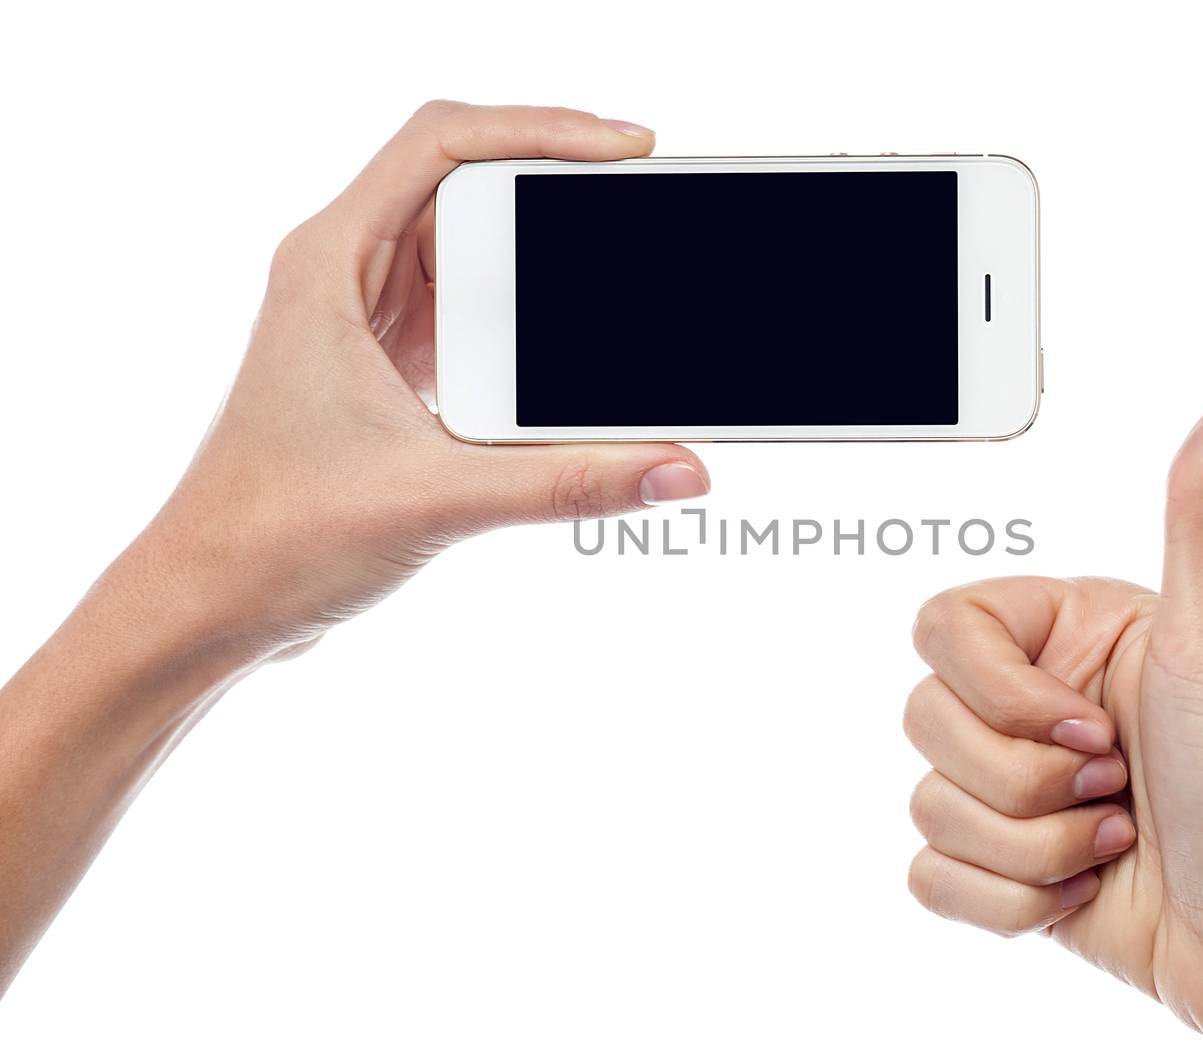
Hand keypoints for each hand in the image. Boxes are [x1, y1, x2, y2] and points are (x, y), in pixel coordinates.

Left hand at [134, 100, 709, 660]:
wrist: (211, 603)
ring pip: (473, 253)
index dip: (542, 127)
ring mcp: (368, 322)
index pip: (443, 144)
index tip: (626, 150)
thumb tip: (677, 467)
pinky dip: (528, 325)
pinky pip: (473, 316)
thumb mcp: (436, 498)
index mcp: (330, 265)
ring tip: (620, 274)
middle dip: (557, 189)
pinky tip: (573, 352)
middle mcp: (346, 277)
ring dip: (544, 264)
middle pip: (467, 186)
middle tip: (638, 205)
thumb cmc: (273, 537)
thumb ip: (568, 483)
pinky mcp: (392, 370)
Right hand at [903, 384, 1202, 1061]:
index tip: (1089, 722)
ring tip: (1115, 839)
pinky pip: (932, 875)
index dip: (1000, 692)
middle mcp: (1036, 702)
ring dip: (1033, 847)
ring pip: (929, 805)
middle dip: (1028, 781)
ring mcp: (1017, 786)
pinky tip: (1088, 885)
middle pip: (926, 722)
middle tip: (1118, 784)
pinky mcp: (1004, 863)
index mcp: (1068, 635)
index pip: (942, 630)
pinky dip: (1008, 901)